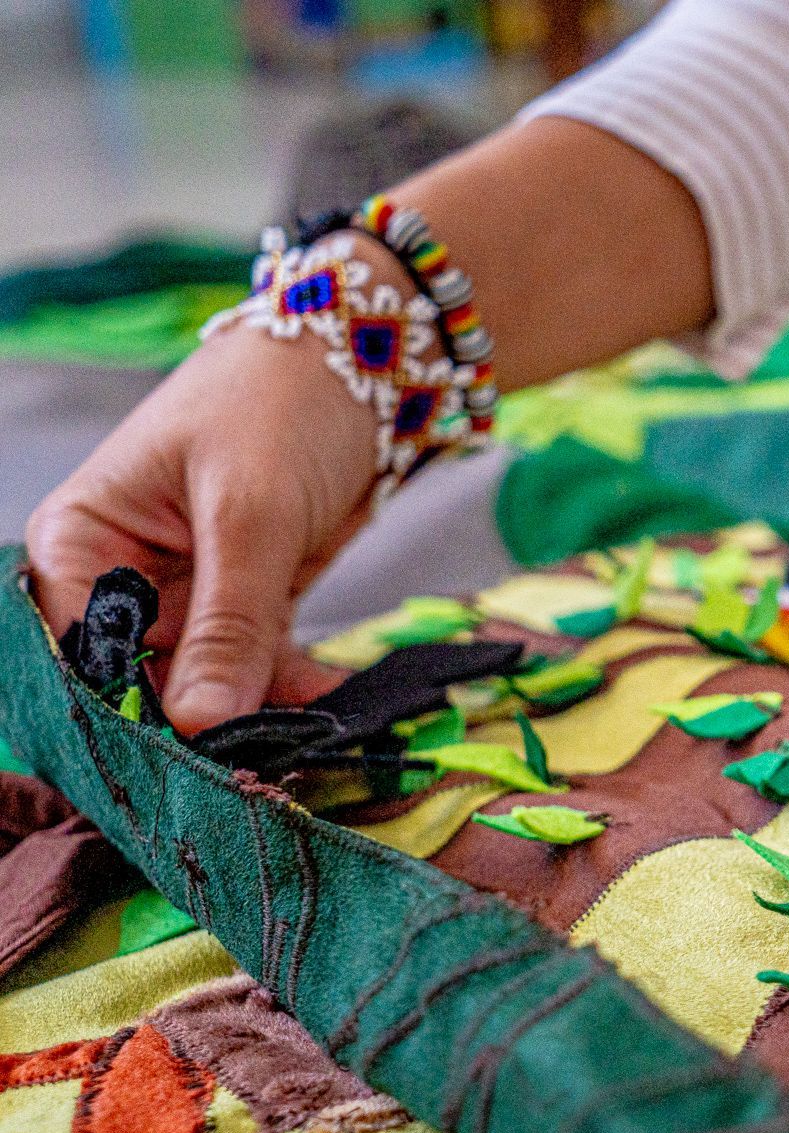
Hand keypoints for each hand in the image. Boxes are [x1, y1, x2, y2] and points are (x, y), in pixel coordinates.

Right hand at [26, 325, 375, 733]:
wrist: (363, 364)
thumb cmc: (279, 404)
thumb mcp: (250, 512)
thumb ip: (229, 622)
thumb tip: (197, 722)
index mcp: (79, 541)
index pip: (78, 652)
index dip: (124, 711)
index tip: (183, 757)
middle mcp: (119, 577)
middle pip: (139, 681)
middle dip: (197, 725)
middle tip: (255, 766)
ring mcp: (185, 596)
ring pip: (204, 684)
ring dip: (253, 716)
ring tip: (302, 745)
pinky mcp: (248, 605)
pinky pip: (260, 668)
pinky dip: (291, 691)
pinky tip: (329, 708)